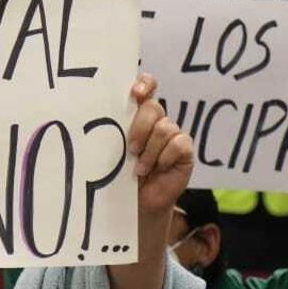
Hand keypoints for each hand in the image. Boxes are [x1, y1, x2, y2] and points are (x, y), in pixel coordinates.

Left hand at [125, 73, 194, 216]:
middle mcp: (156, 121)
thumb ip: (114, 131)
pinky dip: (165, 157)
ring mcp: (172, 134)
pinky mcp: (184, 150)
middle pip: (153, 108)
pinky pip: (178, 144)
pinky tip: (159, 169)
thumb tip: (102, 116)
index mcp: (137, 115)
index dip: (144, 84)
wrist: (138, 204)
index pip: (147, 86)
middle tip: (131, 150)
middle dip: (140, 129)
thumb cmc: (121, 176)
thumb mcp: (113, 151)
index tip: (135, 94)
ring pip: (164, 128)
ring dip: (150, 151)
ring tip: (141, 168)